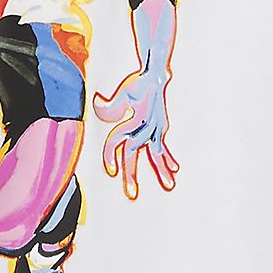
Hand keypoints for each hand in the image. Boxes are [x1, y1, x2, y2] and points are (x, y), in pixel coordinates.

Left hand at [93, 66, 177, 197]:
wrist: (155, 77)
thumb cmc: (136, 85)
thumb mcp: (121, 93)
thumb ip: (108, 104)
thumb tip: (97, 102)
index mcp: (134, 121)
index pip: (118, 142)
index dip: (112, 156)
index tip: (111, 171)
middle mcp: (145, 128)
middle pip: (136, 156)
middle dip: (133, 175)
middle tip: (132, 194)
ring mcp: (155, 130)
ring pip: (157, 155)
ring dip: (162, 171)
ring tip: (169, 185)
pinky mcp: (160, 129)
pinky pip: (163, 147)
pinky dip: (168, 158)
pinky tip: (175, 169)